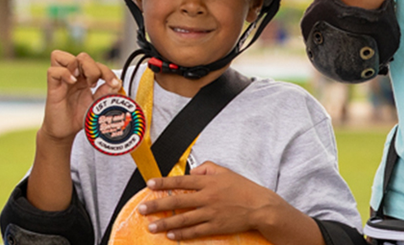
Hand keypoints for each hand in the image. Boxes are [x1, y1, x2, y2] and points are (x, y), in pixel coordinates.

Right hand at [40, 50, 121, 141]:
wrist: (65, 133)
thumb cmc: (78, 117)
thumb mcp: (96, 104)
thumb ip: (105, 93)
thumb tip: (117, 83)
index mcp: (85, 78)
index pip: (96, 64)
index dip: (107, 71)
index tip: (114, 84)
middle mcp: (73, 76)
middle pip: (82, 57)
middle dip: (93, 68)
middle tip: (95, 85)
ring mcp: (62, 80)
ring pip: (63, 57)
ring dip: (77, 65)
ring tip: (83, 82)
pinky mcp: (52, 87)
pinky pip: (53, 71)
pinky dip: (64, 73)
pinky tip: (72, 82)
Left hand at [137, 162, 296, 240]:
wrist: (261, 207)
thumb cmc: (244, 189)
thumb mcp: (225, 172)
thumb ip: (206, 169)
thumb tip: (191, 173)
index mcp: (208, 183)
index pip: (181, 181)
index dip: (164, 182)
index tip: (149, 184)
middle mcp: (207, 197)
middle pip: (177, 201)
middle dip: (157, 205)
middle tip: (142, 209)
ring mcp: (211, 213)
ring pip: (183, 218)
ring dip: (165, 223)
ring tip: (151, 226)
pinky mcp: (215, 226)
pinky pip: (195, 231)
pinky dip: (182, 233)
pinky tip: (171, 234)